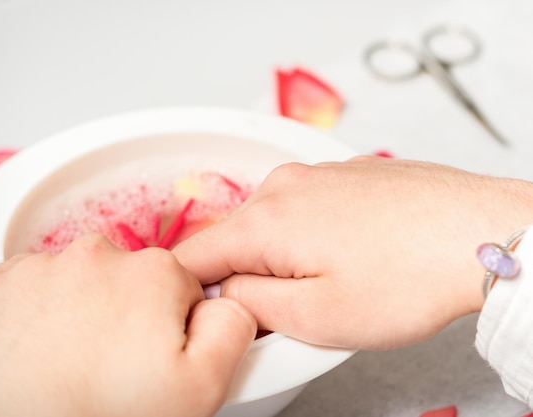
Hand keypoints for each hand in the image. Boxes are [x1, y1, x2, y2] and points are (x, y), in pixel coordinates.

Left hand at [0, 234, 255, 416]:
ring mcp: (36, 269)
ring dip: (73, 312)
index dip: (166, 326)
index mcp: (152, 273)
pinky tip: (32, 354)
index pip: (174, 286)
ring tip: (67, 363)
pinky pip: (21, 291)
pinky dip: (28, 316)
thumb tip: (227, 299)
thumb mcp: (203, 386)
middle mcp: (94, 256)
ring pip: (71, 282)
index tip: (147, 356)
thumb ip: (231, 326)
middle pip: (122, 278)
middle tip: (108, 365)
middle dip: (121, 313)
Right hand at [174, 157, 532, 349]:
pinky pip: (305, 209)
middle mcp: (284, 185)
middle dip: (248, 277)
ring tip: (334, 282)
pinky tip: (354, 256)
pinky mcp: (344, 174)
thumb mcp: (316, 317)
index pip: (193, 256)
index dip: (197, 293)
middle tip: (294, 310)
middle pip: (234, 240)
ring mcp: (316, 173)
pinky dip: (312, 236)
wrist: (481, 233)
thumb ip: (248, 305)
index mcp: (265, 219)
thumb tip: (223, 291)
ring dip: (284, 258)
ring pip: (272, 225)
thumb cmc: (410, 277)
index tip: (221, 315)